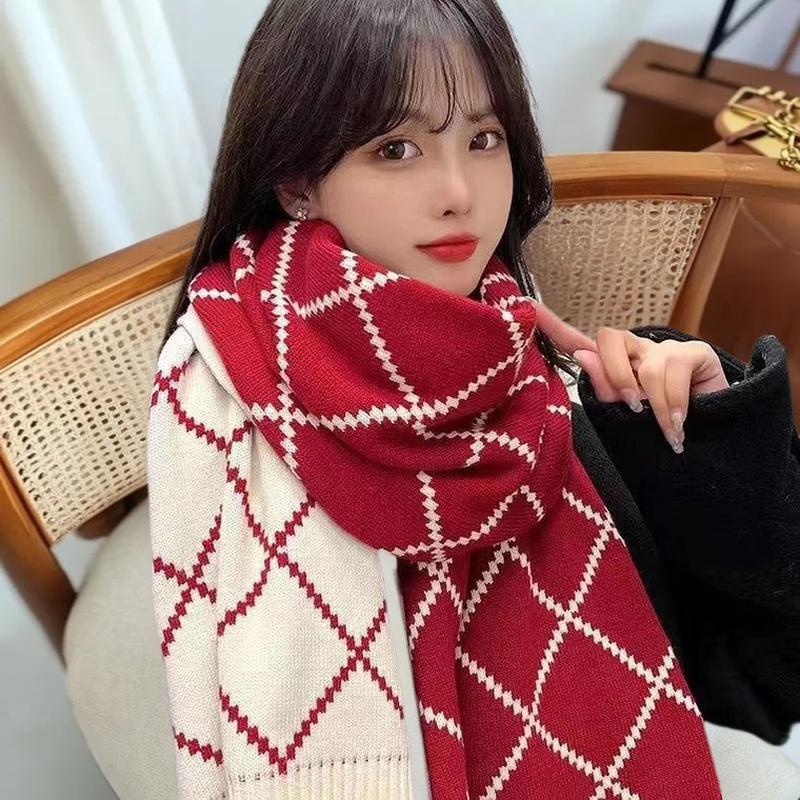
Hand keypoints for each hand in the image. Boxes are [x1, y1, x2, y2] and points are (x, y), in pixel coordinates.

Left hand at [531, 302, 729, 453]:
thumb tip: (583, 356)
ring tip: (664, 429)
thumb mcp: (626, 416)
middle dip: (616, 375)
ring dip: (653, 405)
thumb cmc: (658, 427)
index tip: (527, 307)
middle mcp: (634, 351)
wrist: (709, 438)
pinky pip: (673, 371)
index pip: (578, 342)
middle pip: (610, 339)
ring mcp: (663, 349)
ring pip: (646, 366)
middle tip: (630, 406)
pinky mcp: (694, 352)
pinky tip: (677, 424)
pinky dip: (672, 404)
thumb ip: (605, 389)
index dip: (553, 325)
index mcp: (611, 366)